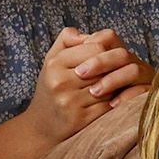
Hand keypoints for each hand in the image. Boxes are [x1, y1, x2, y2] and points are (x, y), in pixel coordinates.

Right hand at [19, 27, 140, 147]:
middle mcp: (60, 82)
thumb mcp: (52, 60)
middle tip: (117, 72)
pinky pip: (111, 105)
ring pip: (111, 85)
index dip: (108, 51)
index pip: (97, 46)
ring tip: (115, 85)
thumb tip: (88, 34)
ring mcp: (70, 101)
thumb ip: (68, 39)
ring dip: (117, 85)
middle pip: (106, 66)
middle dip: (115, 69)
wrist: (41, 125)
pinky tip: (115, 100)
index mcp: (54, 63)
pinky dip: (118, 101)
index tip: (108, 58)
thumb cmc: (52, 87)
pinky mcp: (82, 119)